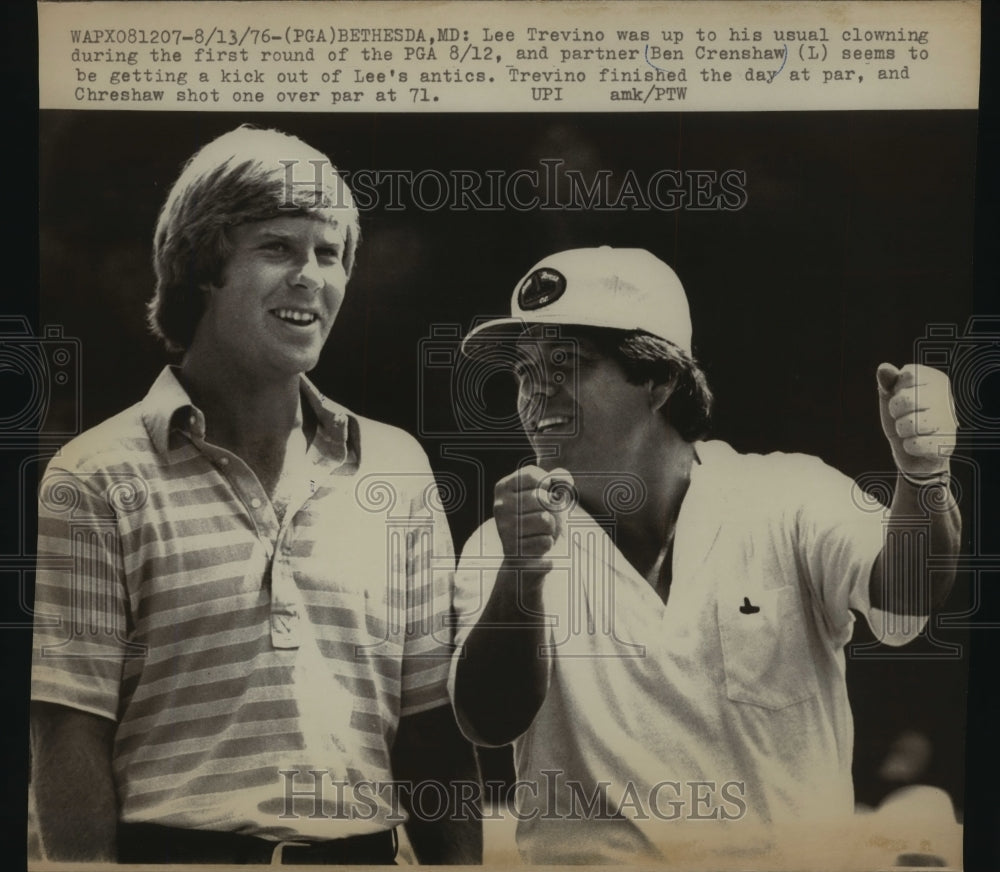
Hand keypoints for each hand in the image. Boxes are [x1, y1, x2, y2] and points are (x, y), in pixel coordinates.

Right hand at [493, 465, 574, 570]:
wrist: (532, 554)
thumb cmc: (542, 516)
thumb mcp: (551, 493)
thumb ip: (559, 479)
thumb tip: (564, 479)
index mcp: (504, 487)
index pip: (535, 476)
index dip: (548, 485)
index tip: (545, 493)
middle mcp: (500, 506)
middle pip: (541, 498)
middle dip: (552, 509)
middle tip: (544, 516)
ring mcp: (504, 528)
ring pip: (544, 519)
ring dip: (551, 527)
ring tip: (541, 531)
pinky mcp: (513, 550)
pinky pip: (545, 541)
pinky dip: (548, 543)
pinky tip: (537, 544)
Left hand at [877, 363, 956, 477]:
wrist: (914, 451)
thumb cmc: (903, 417)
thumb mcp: (891, 396)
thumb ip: (888, 380)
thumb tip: (884, 368)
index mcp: (937, 380)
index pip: (908, 375)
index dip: (897, 390)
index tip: (904, 398)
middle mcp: (947, 398)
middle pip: (906, 399)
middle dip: (896, 411)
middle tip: (905, 416)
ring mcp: (949, 422)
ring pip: (910, 424)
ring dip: (902, 430)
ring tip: (911, 431)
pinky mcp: (946, 445)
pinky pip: (914, 445)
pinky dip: (909, 447)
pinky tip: (919, 445)